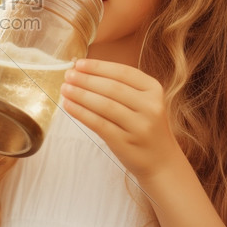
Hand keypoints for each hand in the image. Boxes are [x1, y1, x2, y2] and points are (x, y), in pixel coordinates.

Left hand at [60, 59, 182, 181]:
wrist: (161, 162)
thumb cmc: (144, 126)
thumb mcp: (143, 102)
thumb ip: (121, 87)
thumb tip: (83, 72)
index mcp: (154, 90)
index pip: (123, 72)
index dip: (98, 67)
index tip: (78, 64)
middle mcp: (150, 106)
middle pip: (112, 88)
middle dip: (86, 79)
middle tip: (67, 75)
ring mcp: (140, 126)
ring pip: (104, 105)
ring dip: (81, 95)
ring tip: (65, 88)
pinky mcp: (126, 143)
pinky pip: (99, 124)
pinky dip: (81, 113)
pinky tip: (68, 106)